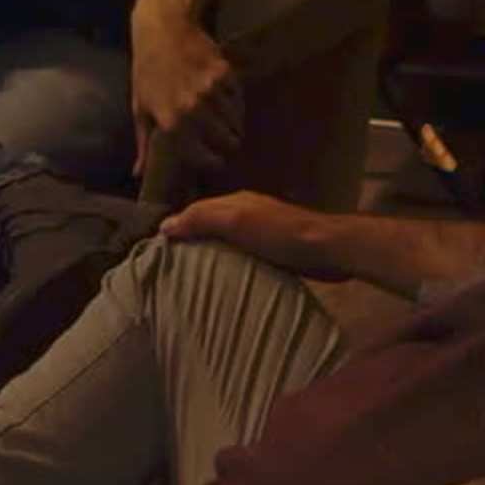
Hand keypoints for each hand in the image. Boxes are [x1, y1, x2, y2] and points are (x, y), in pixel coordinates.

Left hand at [128, 14, 243, 176]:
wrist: (163, 30)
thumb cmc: (147, 71)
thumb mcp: (140, 108)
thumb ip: (143, 144)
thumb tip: (137, 174)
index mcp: (170, 122)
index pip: (201, 156)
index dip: (212, 162)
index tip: (216, 162)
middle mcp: (193, 109)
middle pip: (226, 140)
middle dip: (229, 144)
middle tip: (228, 143)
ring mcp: (210, 91)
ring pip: (236, 121)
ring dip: (235, 125)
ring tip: (232, 125)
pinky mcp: (225, 74)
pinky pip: (238, 99)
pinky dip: (237, 104)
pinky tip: (230, 102)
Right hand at [158, 190, 351, 279]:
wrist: (327, 249)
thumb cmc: (279, 233)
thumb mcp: (236, 220)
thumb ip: (202, 219)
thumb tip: (164, 225)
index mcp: (235, 202)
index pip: (196, 212)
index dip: (177, 228)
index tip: (157, 252)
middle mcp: (246, 213)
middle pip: (210, 227)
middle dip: (191, 242)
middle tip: (169, 270)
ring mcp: (262, 233)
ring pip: (227, 243)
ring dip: (211, 256)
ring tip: (190, 280)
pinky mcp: (275, 252)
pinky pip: (243, 257)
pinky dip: (230, 266)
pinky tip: (224, 282)